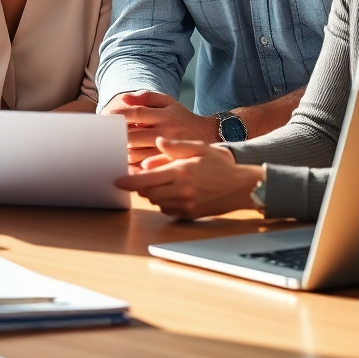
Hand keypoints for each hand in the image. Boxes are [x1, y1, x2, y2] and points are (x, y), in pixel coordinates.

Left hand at [104, 91, 218, 164]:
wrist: (212, 137)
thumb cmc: (184, 119)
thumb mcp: (170, 103)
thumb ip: (147, 97)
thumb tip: (124, 98)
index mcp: (164, 116)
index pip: (136, 114)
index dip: (118, 116)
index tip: (104, 119)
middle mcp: (166, 133)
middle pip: (132, 137)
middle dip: (115, 139)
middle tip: (102, 141)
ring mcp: (169, 151)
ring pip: (137, 157)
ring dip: (122, 155)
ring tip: (112, 154)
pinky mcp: (173, 167)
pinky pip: (148, 172)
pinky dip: (135, 171)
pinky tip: (129, 168)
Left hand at [114, 138, 262, 219]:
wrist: (241, 187)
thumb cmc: (219, 165)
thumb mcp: (199, 148)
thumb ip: (176, 146)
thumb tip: (158, 142)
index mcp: (180, 172)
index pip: (146, 180)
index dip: (129, 181)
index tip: (117, 180)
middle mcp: (181, 191)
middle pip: (147, 193)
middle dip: (140, 187)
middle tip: (141, 178)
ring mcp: (186, 205)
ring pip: (156, 202)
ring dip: (153, 194)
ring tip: (162, 183)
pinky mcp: (190, 215)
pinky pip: (168, 210)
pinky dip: (165, 202)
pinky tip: (174, 192)